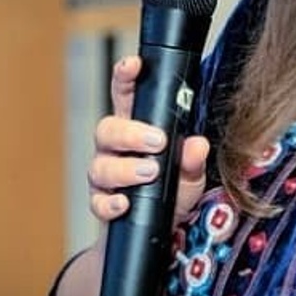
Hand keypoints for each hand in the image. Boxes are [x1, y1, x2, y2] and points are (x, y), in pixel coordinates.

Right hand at [86, 56, 210, 226]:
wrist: (159, 230)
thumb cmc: (172, 191)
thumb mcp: (190, 174)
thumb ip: (193, 159)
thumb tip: (197, 145)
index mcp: (135, 127)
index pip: (126, 95)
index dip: (125, 76)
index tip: (133, 65)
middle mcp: (115, 148)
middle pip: (107, 129)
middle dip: (131, 133)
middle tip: (157, 142)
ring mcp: (105, 175)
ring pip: (100, 165)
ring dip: (125, 168)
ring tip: (150, 173)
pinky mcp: (101, 204)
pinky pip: (98, 202)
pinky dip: (111, 203)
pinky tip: (125, 203)